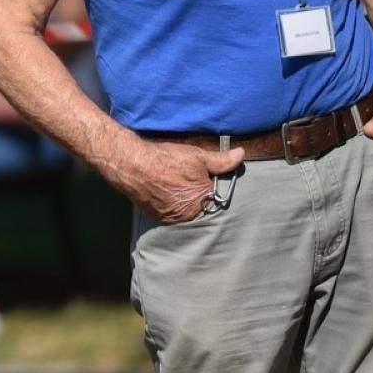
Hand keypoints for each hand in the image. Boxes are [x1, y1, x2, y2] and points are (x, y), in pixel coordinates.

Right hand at [112, 140, 244, 223]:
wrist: (132, 164)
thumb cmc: (166, 161)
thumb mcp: (198, 157)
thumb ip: (222, 160)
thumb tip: (241, 155)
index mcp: (200, 204)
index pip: (217, 201)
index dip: (215, 190)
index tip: (211, 181)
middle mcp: (185, 216)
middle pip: (201, 208)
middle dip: (200, 197)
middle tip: (193, 183)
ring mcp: (169, 218)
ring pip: (185, 211)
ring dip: (185, 201)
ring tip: (180, 185)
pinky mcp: (156, 216)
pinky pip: (171, 212)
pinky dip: (171, 203)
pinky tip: (168, 190)